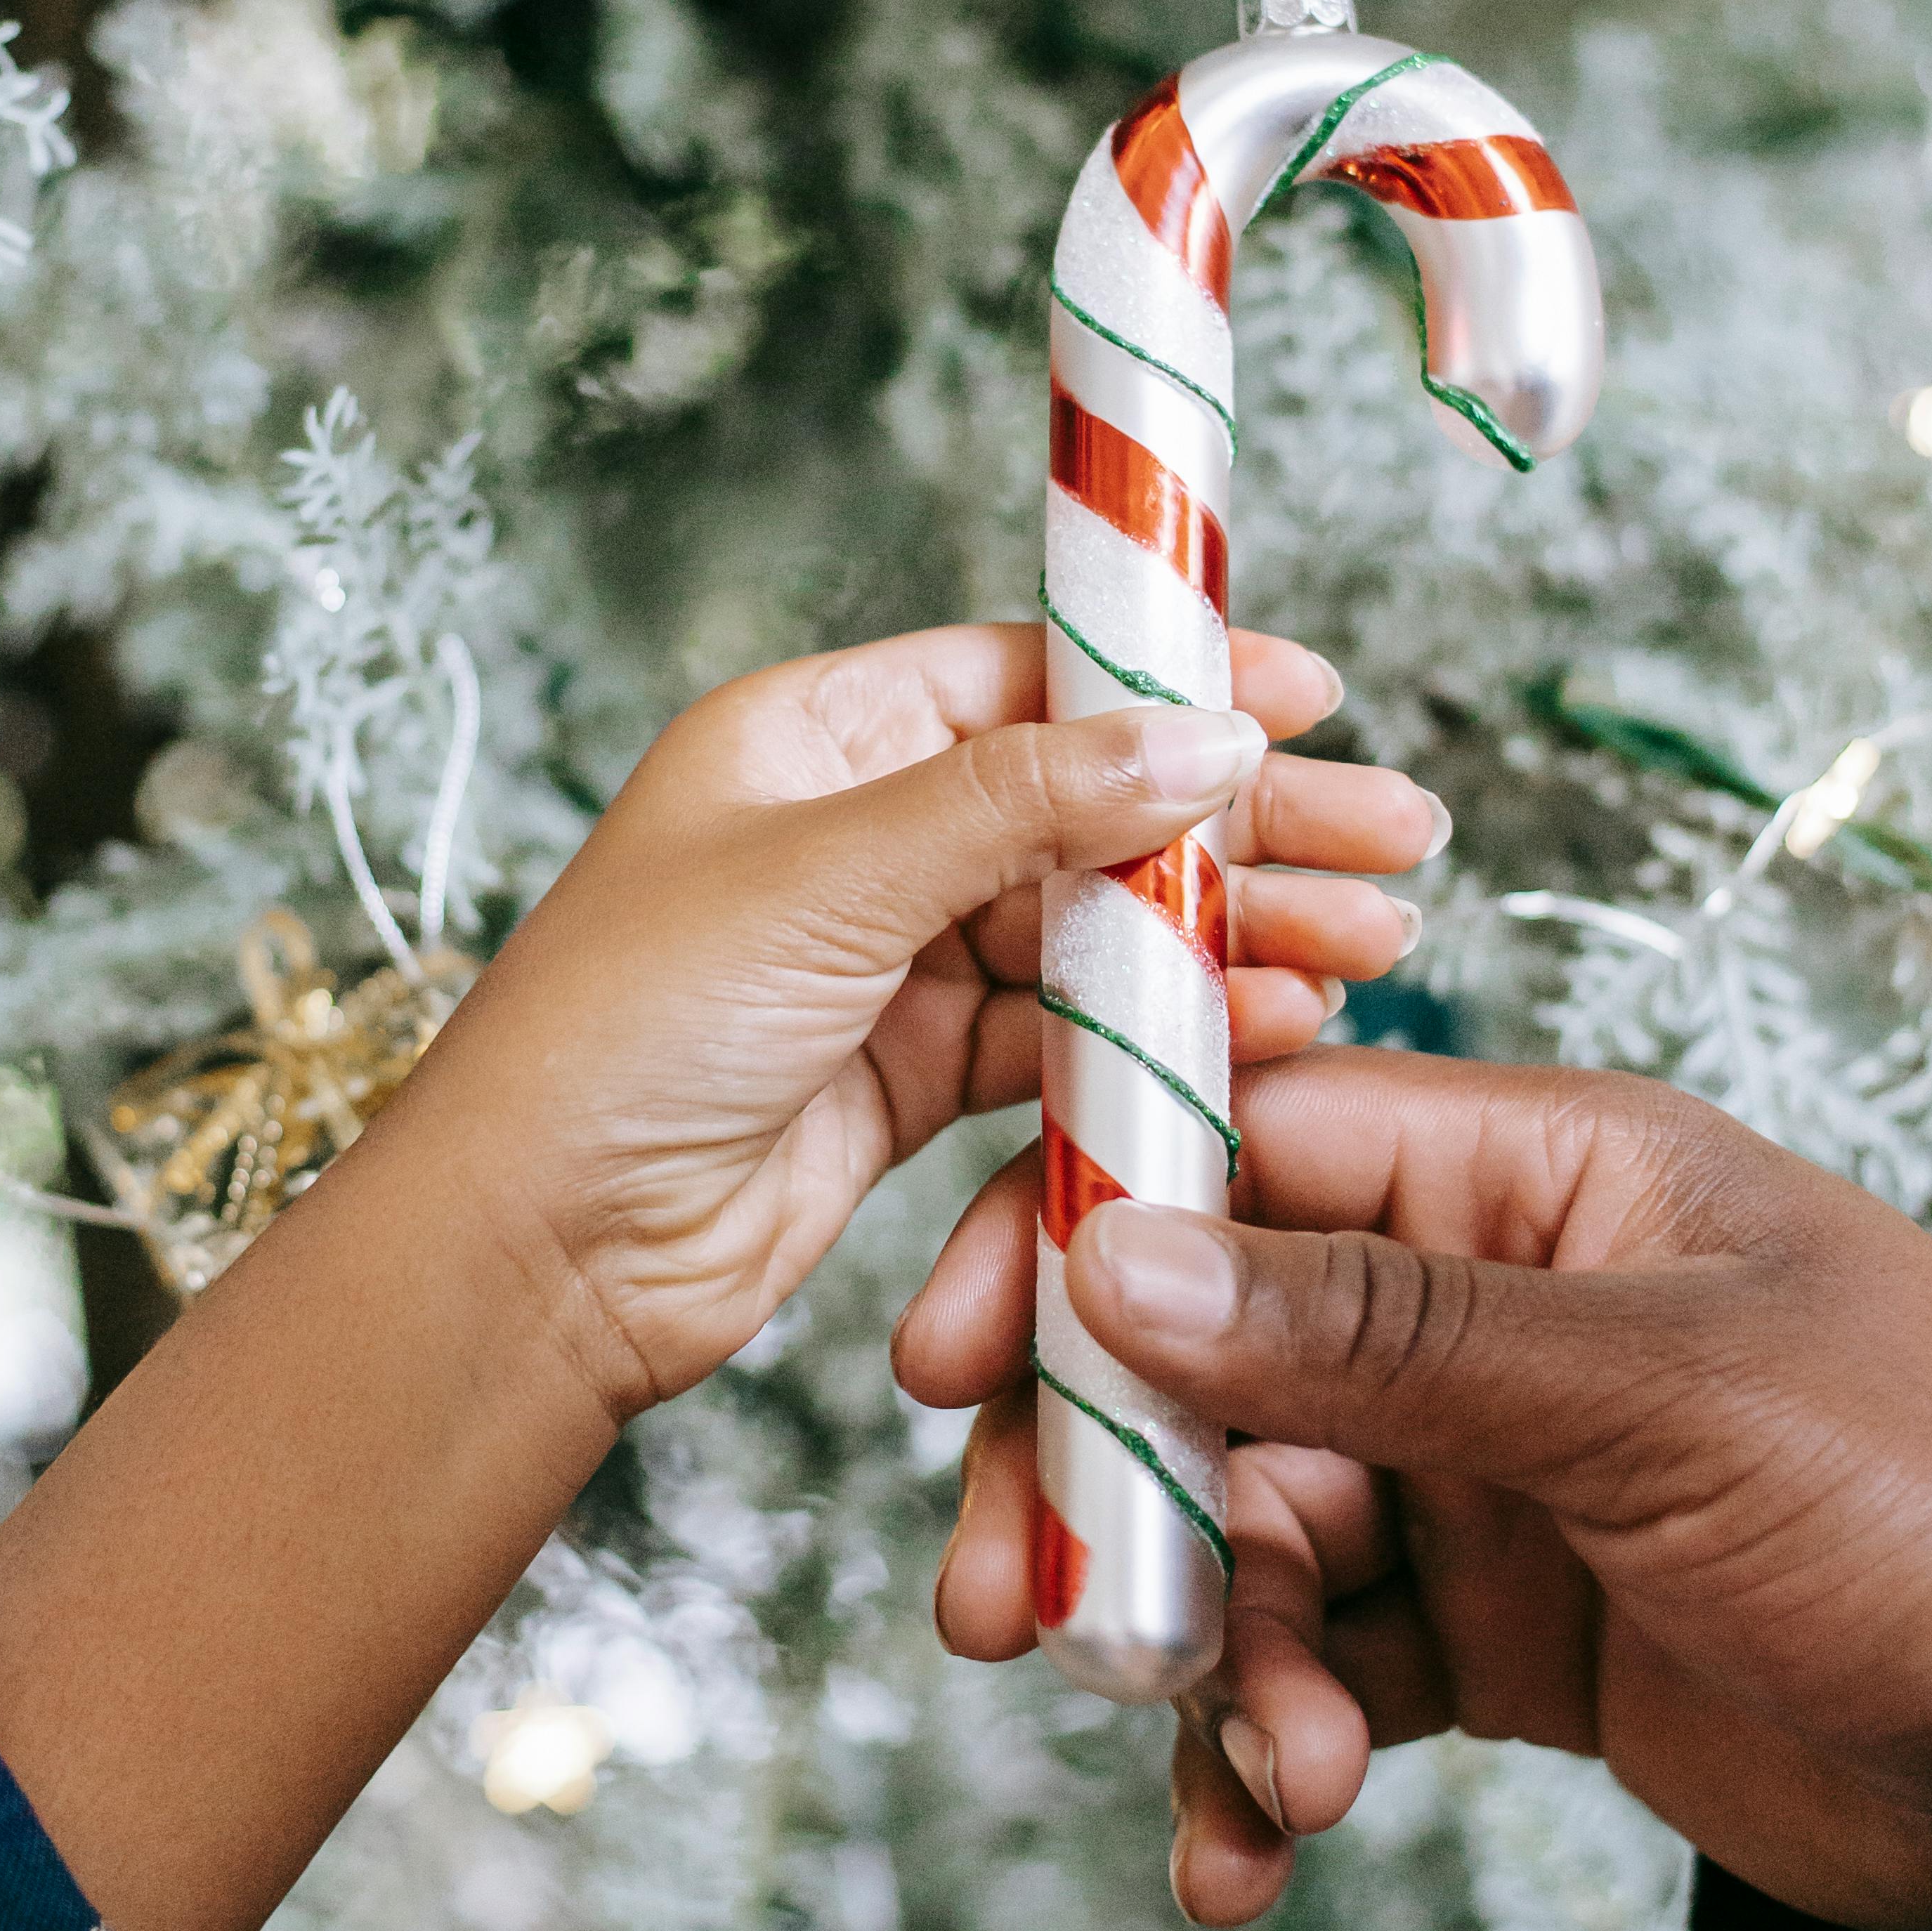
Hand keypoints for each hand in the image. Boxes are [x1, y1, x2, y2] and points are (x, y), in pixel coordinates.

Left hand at [414, 622, 1443, 1430]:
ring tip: (1369, 944)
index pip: (1030, 677)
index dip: (1175, 683)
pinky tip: (1271, 1025)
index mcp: (811, 740)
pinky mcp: (914, 1078)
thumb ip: (1028, 803)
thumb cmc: (625, 1034)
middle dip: (1244, 824)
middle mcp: (856, 835)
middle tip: (1394, 841)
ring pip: (1098, 924)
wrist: (537, 1253)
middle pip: (1091, 803)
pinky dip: (1169, 1029)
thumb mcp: (833, 875)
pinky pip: (1071, 1033)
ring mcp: (889, 961)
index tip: (1310, 698)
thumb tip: (1198, 731)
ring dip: (1230, 934)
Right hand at [900, 1053, 1931, 1930]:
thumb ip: (1381, 1337)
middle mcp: (1480, 1311)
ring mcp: (1479, 1474)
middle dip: (1105, 1493)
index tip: (959, 1358)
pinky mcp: (1491, 1630)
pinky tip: (1254, 1848)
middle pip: (1204, 1363)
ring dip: (1215, 1662)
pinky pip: (1319, 1670)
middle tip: (1015, 1621)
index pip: (1240, 1152)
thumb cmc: (1929, 1491)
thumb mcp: (1654, 1392)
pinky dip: (1268, 1753)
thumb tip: (1126, 1260)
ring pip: (1247, 1538)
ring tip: (1271, 1777)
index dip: (1081, 1239)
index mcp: (1526, 1181)